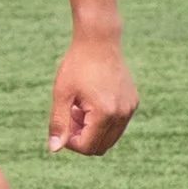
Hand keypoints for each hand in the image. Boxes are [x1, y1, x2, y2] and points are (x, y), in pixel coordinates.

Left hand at [47, 35, 138, 156]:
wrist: (99, 39)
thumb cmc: (77, 65)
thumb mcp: (62, 94)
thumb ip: (58, 123)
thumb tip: (54, 149)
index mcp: (105, 113)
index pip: (88, 147)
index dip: (71, 142)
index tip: (63, 123)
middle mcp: (122, 114)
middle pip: (101, 146)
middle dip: (82, 138)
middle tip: (71, 115)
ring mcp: (130, 108)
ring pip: (111, 137)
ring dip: (93, 130)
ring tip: (80, 108)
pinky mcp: (133, 102)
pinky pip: (118, 124)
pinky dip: (104, 121)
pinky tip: (91, 101)